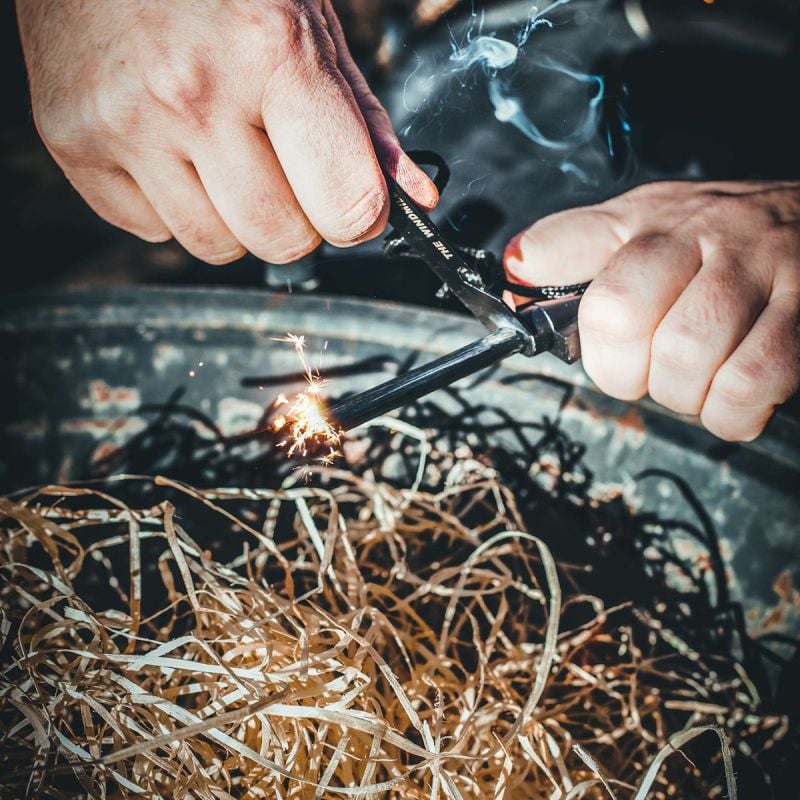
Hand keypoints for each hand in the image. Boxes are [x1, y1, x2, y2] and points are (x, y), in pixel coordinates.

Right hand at [15, 0, 437, 263]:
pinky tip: (170, 147)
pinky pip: (152, 229)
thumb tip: (414, 199)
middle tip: (283, 166)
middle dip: (298, 218)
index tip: (352, 202)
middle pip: (282, 241)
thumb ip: (365, 122)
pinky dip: (173, 203)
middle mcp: (192, 94)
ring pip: (217, 246)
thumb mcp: (312, 26)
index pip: (345, 208)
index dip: (359, 215)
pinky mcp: (73, 144)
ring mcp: (125, 124)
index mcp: (270, 54)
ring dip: (234, 215)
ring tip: (221, 147)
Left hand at [504, 181, 799, 440]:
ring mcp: (758, 270)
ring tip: (696, 378)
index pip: (560, 255)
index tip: (596, 344)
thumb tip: (516, 274)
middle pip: (617, 316)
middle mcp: (699, 235)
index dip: (562, 318)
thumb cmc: (720, 234)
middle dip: (621, 370)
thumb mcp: (638, 222)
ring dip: (680, 393)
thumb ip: (572, 247)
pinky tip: (732, 395)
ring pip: (682, 356)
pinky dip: (729, 411)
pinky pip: (749, 382)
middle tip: (647, 369)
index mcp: (643, 220)